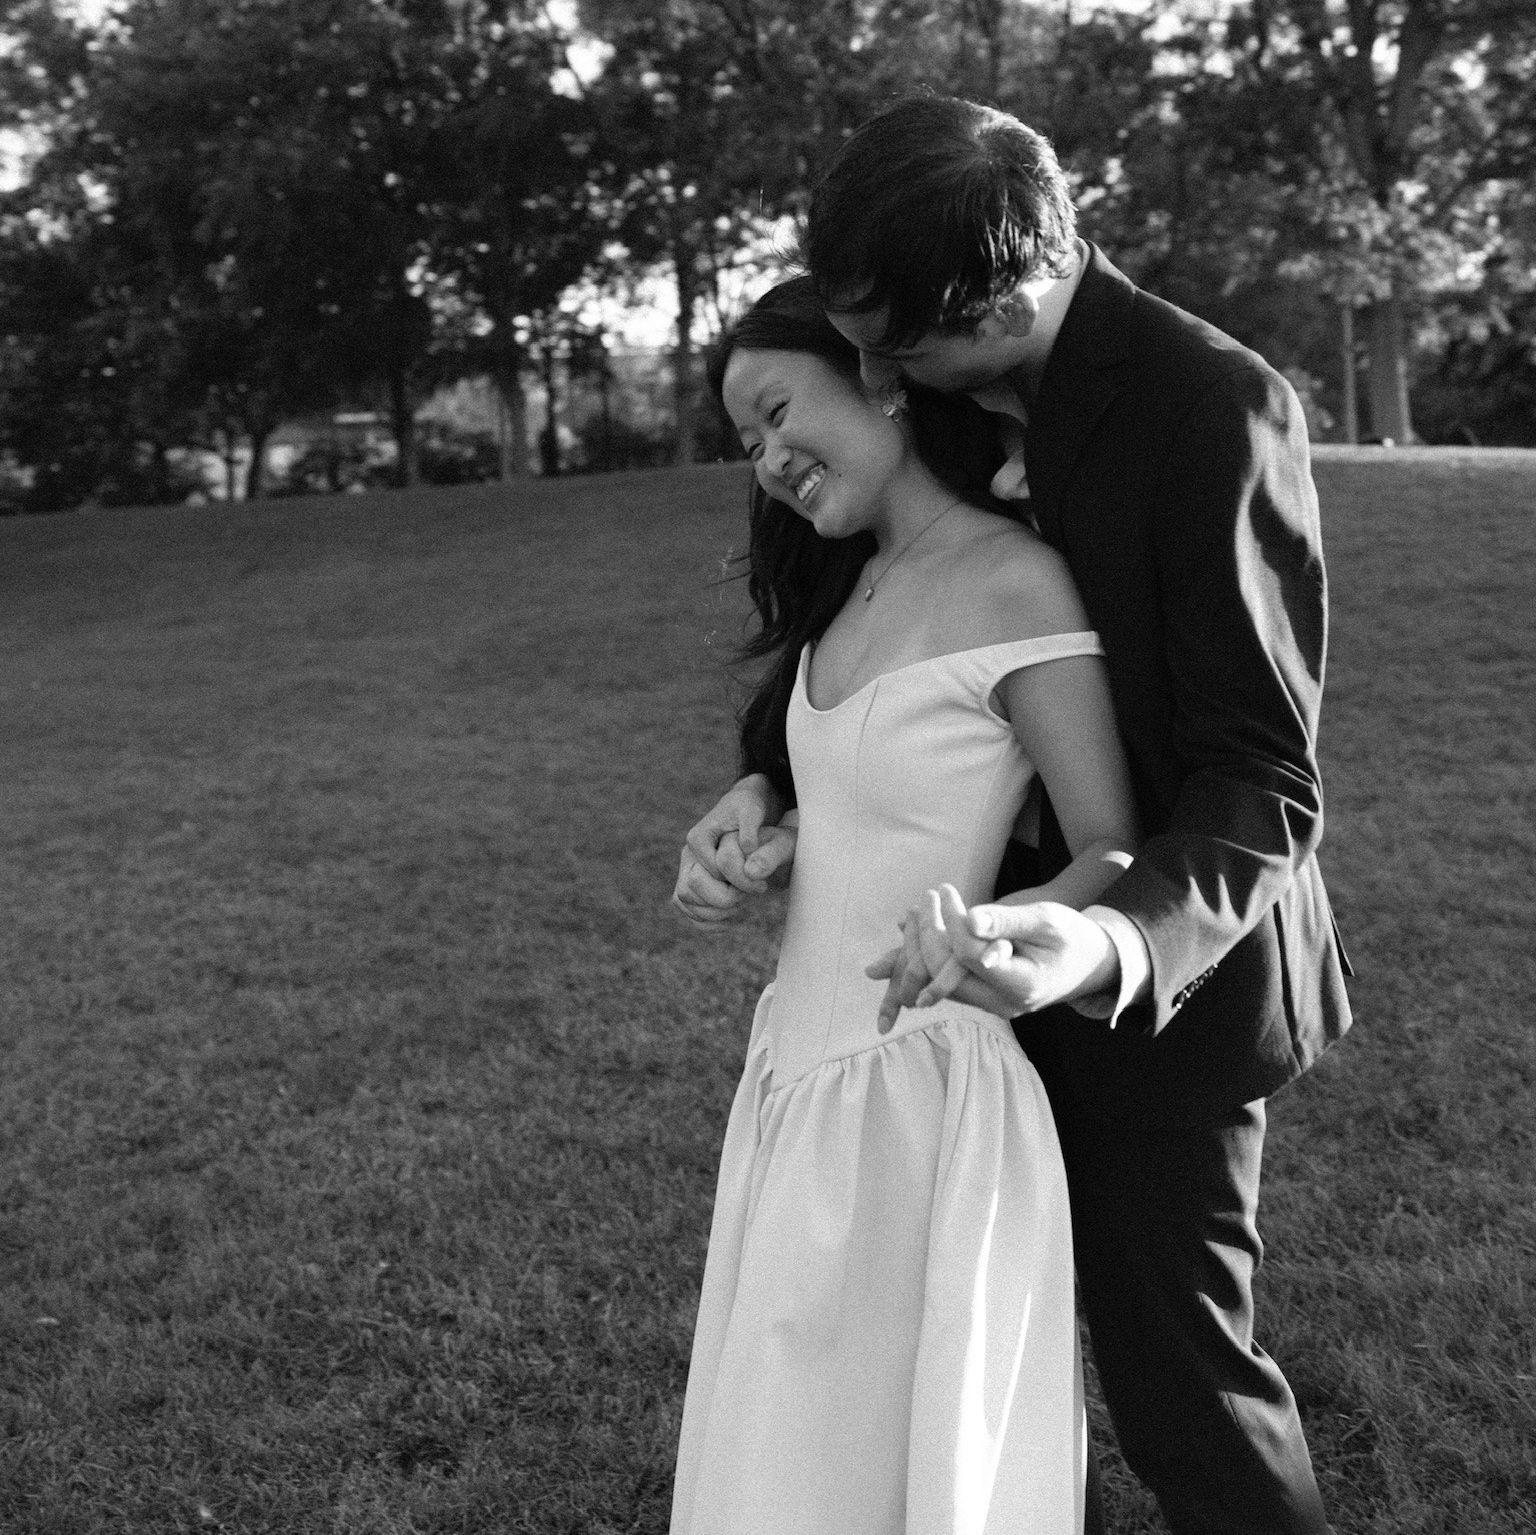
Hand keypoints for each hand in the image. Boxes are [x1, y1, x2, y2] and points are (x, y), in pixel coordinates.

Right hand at [672, 777, 797, 927]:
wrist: (741, 814)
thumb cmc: (748, 811)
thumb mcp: (753, 811)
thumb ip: (750, 830)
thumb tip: (748, 854)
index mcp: (698, 837)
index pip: (711, 870)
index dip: (736, 881)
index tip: (759, 883)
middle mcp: (687, 854)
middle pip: (690, 887)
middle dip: (721, 898)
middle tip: (746, 898)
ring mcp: (685, 870)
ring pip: (683, 900)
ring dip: (711, 911)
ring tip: (738, 909)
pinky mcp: (689, 884)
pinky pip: (686, 908)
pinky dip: (704, 920)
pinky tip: (729, 921)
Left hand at [867, 886, 1117, 1022]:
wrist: (1091, 963)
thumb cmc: (1072, 935)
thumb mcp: (1046, 920)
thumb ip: (1007, 922)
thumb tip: (969, 919)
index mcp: (1021, 984)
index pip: (967, 955)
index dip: (951, 922)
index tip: (945, 891)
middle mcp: (1002, 1003)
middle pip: (946, 974)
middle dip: (927, 935)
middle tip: (927, 899)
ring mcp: (992, 1005)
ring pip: (941, 982)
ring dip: (922, 948)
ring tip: (914, 912)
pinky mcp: (986, 998)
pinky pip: (949, 982)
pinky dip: (931, 957)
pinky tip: (916, 928)